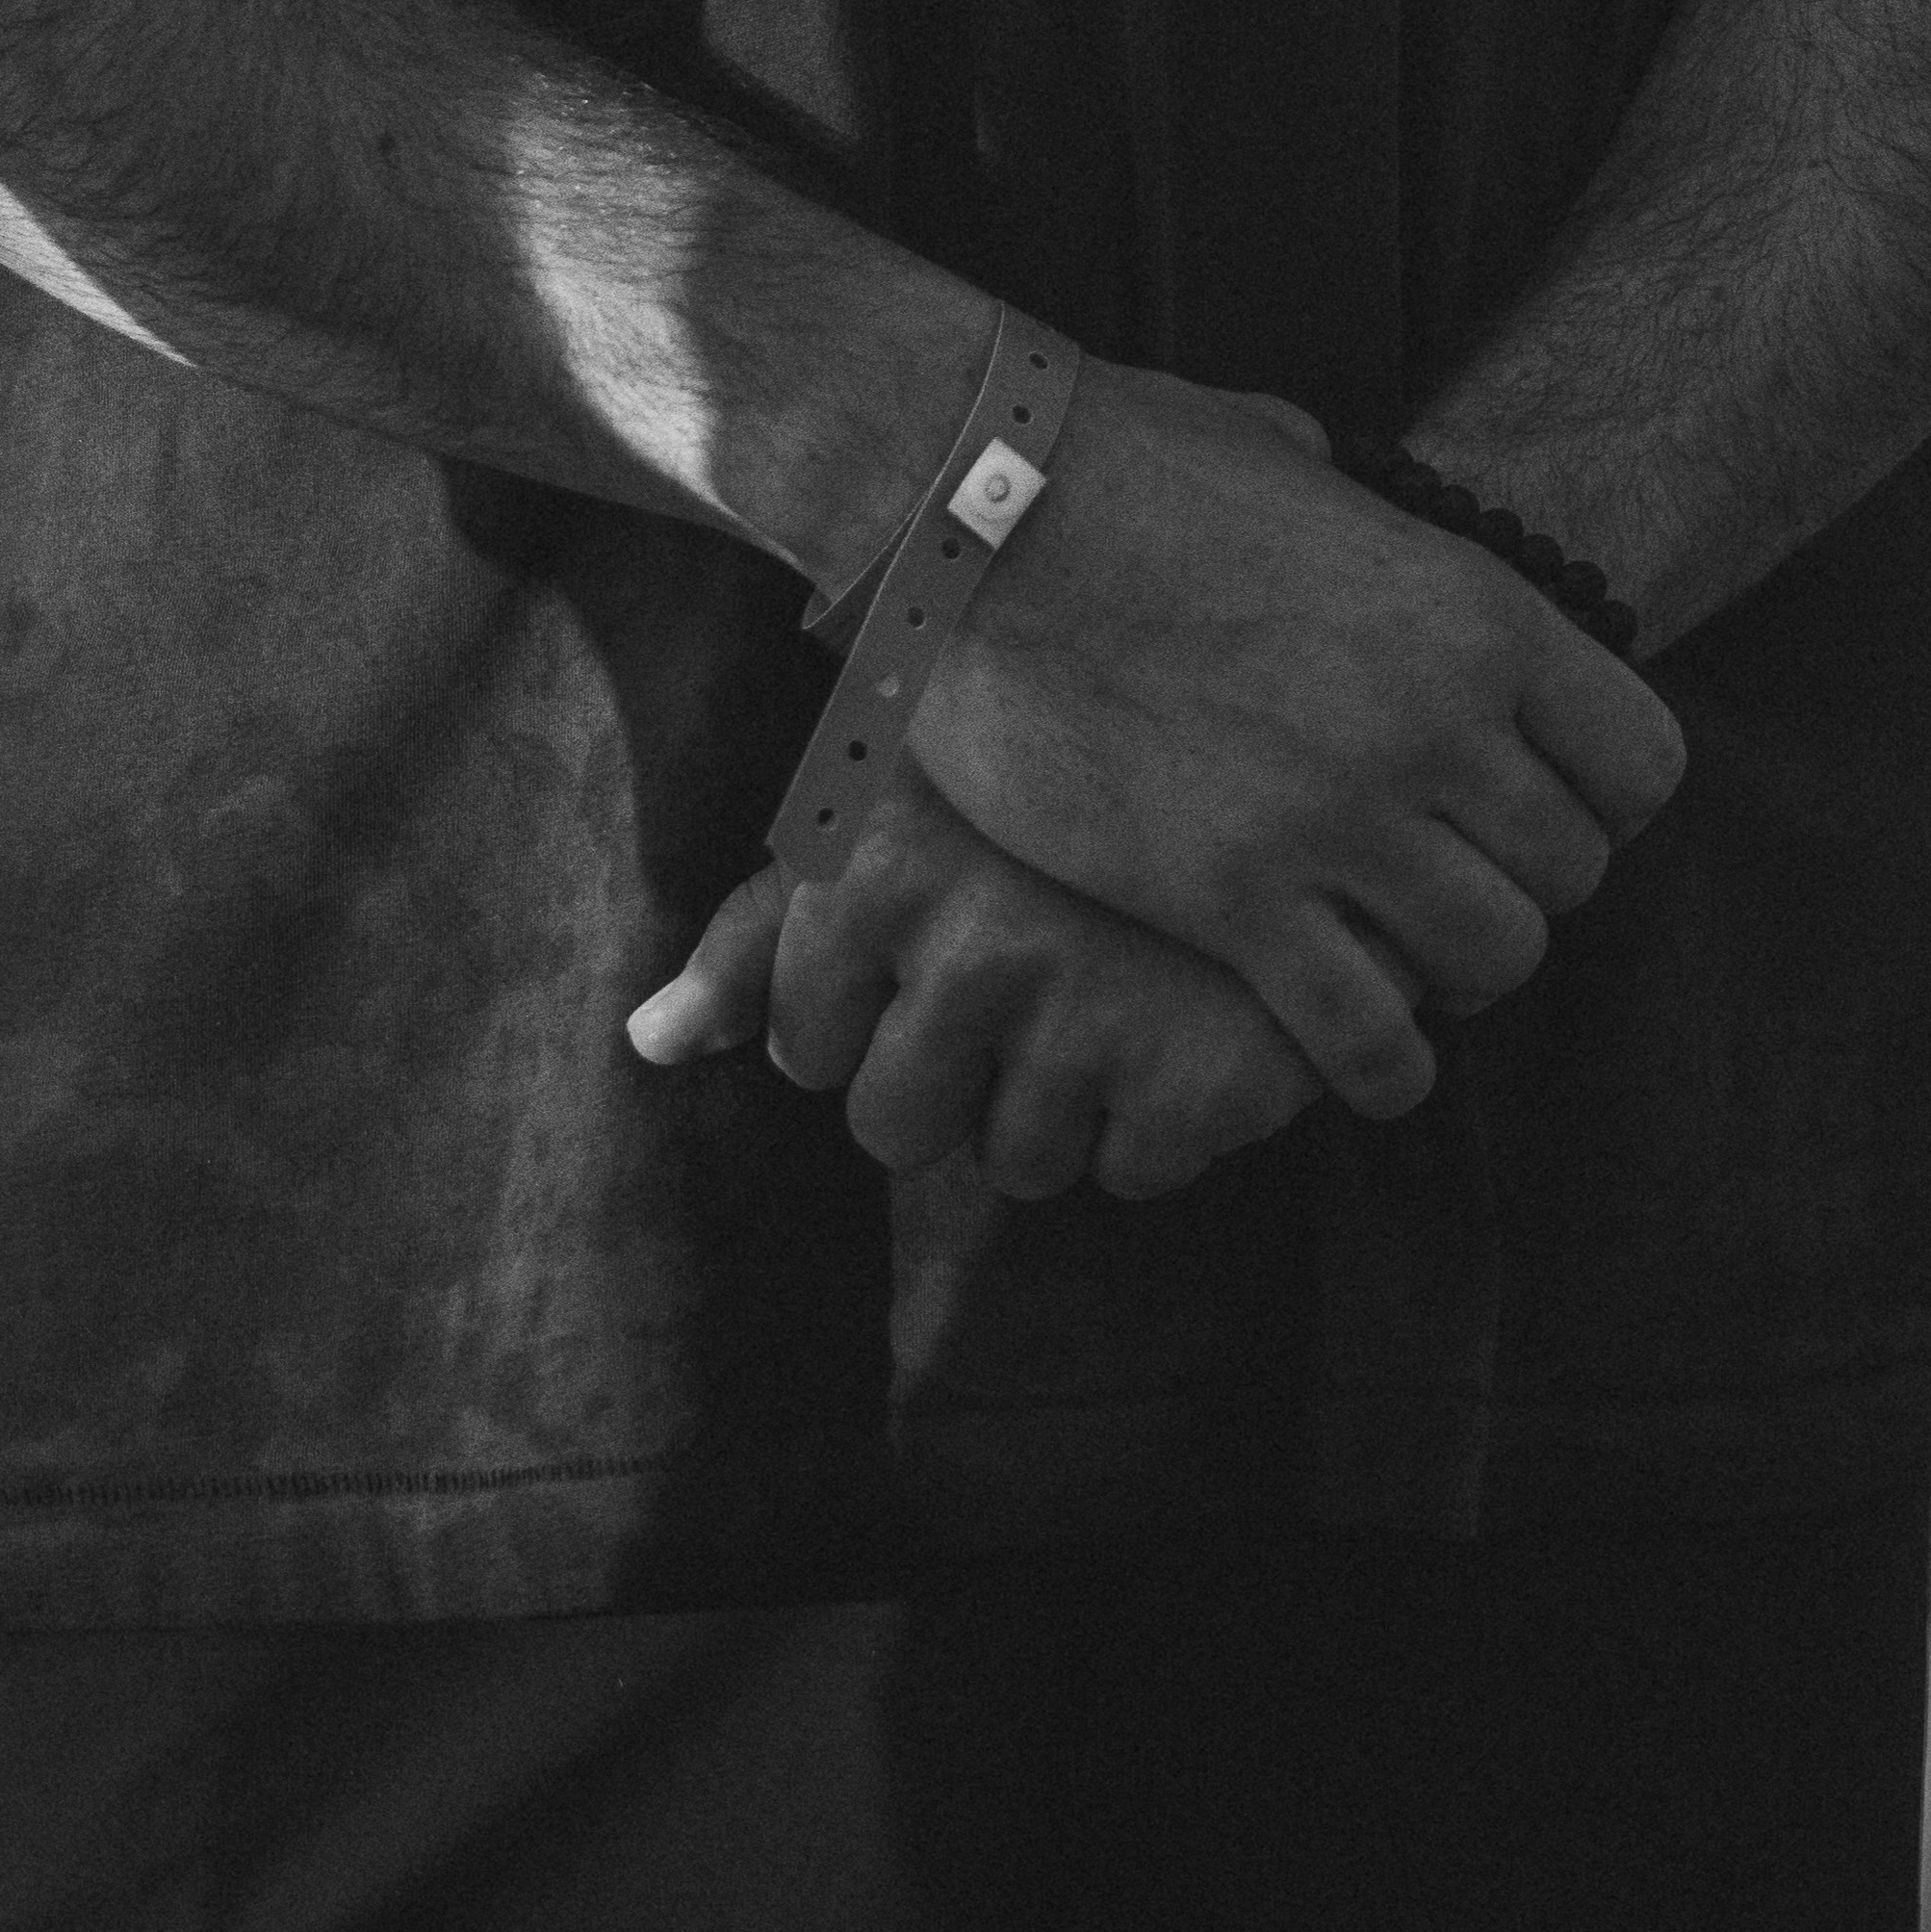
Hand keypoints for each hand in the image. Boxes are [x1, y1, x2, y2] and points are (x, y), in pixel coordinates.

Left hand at [628, 800, 1324, 1203]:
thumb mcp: (896, 812)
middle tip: (1031, 969)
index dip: (868, 1011)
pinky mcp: (1193, 1084)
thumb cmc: (1054, 788)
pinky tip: (1183, 1013)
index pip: (806, 1052)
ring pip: (1014, 1164)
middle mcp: (975, 943)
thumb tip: (646, 1045)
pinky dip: (1157, 1116)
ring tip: (1112, 981)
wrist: (1284, 756)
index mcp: (881, 864)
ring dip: (1058, 1098)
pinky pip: (1127, 1175)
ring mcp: (1089, 1017)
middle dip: (951, 1075)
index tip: (939, 937)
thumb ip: (762, 934)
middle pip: (895, 1129)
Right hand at [898, 366, 1682, 1123]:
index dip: (1597, 802)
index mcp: (1473, 608)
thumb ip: (1349, 506)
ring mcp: (1339, 816)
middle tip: (1442, 888)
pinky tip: (1348, 1045)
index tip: (1528, 808)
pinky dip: (1376, 1062)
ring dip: (1450, 977)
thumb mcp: (1284, 457)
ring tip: (1393, 958)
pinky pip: (1369, 1037)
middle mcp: (1435, 719)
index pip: (1641, 764)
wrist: (982, 508)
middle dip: (1515, 891)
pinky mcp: (1235, 899)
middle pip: (1570, 877)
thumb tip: (1339, 495)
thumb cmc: (1121, 460)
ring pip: (1491, 963)